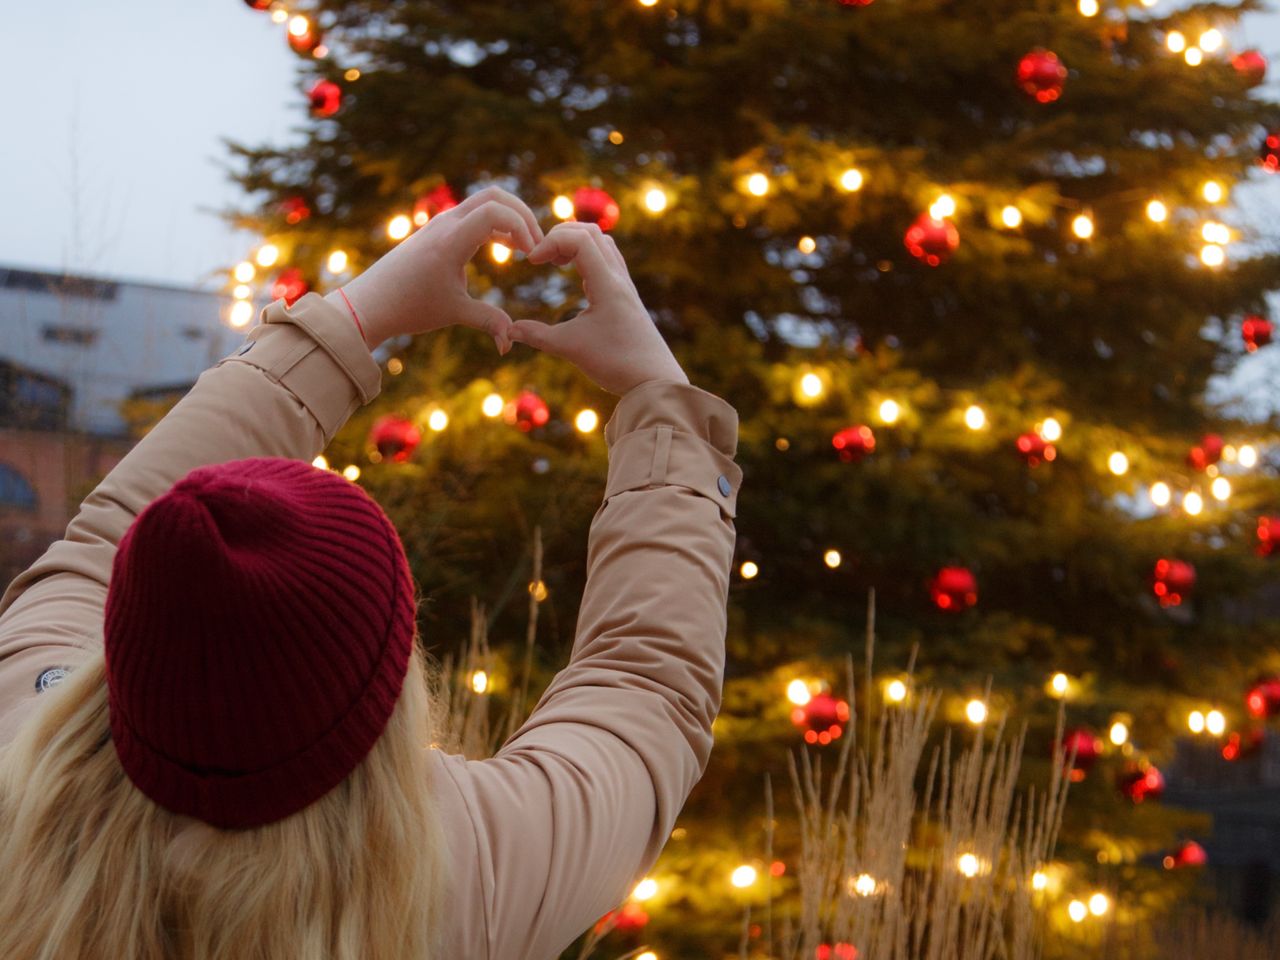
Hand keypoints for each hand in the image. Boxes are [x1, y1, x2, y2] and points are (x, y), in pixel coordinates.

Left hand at [329, 186, 542, 351]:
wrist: (369, 302)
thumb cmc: (410, 307)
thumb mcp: (454, 313)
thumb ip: (489, 322)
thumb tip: (509, 345)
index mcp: (451, 241)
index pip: (496, 212)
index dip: (522, 228)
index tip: (532, 256)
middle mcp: (446, 223)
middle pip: (495, 196)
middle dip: (523, 216)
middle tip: (539, 244)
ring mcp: (440, 222)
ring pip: (484, 201)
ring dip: (510, 218)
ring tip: (526, 248)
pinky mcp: (438, 229)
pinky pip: (473, 213)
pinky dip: (495, 223)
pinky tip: (505, 248)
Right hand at [505, 223, 688, 396]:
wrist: (655, 381)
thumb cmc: (617, 364)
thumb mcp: (571, 348)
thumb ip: (537, 336)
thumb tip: (508, 331)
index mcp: (608, 284)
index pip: (579, 239)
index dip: (550, 242)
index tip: (531, 261)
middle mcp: (619, 278)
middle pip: (591, 232)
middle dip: (560, 236)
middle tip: (540, 257)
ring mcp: (625, 285)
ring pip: (602, 243)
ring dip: (576, 243)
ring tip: (554, 261)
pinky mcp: (626, 296)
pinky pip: (608, 260)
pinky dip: (587, 256)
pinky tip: (575, 276)